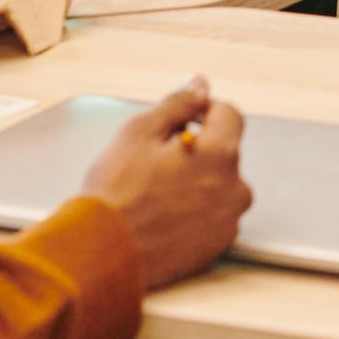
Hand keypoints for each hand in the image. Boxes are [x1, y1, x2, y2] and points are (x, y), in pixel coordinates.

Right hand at [77, 79, 251, 289]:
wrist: (103, 254)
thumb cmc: (117, 193)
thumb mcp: (140, 132)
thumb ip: (177, 103)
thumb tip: (199, 84)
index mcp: (221, 154)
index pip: (229, 115)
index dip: (202, 112)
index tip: (179, 123)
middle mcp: (235, 188)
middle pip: (223, 153)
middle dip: (197, 151)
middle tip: (157, 163)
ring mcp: (227, 222)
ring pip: (218, 187)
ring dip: (197, 183)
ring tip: (157, 194)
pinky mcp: (216, 248)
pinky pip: (212, 218)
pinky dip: (194, 213)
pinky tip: (163, 218)